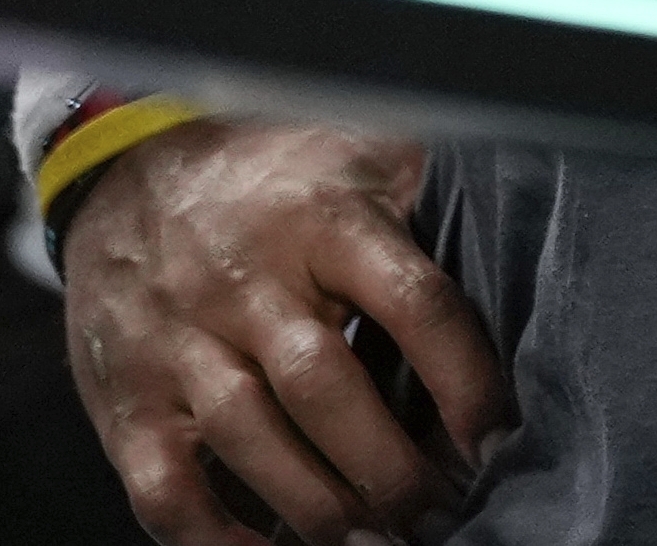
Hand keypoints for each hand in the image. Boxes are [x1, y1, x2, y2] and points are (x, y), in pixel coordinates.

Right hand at [61, 118, 510, 545]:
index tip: (497, 438)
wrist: (126, 171)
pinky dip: (215, 538)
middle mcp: (247, 280)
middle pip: (327, 386)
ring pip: (251, 440)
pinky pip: (165, 486)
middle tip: (440, 511)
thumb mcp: (360, 150)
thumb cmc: (274, 174)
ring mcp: (177, 343)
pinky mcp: (125, 399)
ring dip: (320, 507)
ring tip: (377, 542)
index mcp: (324, 219)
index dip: (463, 379)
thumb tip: (530, 220)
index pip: (413, 302)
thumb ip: (433, 189)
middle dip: (391, 465)